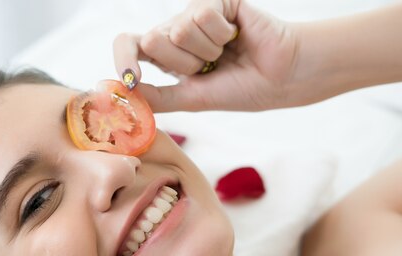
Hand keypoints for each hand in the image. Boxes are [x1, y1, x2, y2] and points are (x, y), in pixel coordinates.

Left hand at [113, 0, 299, 111]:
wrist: (279, 77)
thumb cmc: (239, 88)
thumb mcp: (191, 99)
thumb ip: (157, 97)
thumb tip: (122, 92)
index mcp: (165, 56)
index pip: (128, 45)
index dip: (124, 59)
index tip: (131, 79)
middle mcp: (175, 31)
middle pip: (152, 40)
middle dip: (183, 64)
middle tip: (209, 67)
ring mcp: (193, 14)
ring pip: (178, 30)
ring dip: (207, 51)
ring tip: (226, 52)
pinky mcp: (214, 0)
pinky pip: (201, 15)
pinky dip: (221, 34)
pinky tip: (236, 35)